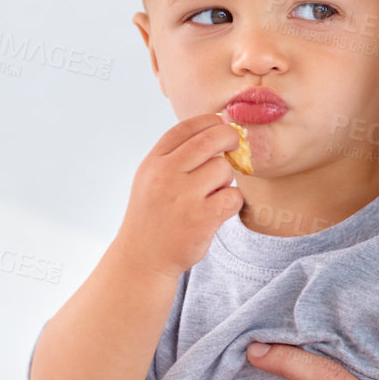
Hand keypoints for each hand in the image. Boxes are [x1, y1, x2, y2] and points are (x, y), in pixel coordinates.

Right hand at [117, 114, 244, 279]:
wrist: (143, 258)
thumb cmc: (153, 215)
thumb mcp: (151, 178)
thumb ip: (175, 155)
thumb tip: (215, 128)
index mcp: (154, 162)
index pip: (187, 127)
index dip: (210, 121)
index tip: (222, 124)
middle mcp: (166, 175)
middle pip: (212, 139)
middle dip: (231, 137)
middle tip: (235, 145)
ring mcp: (184, 197)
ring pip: (224, 169)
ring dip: (225, 180)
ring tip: (212, 194)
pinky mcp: (202, 218)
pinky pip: (233, 196)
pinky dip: (231, 202)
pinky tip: (218, 211)